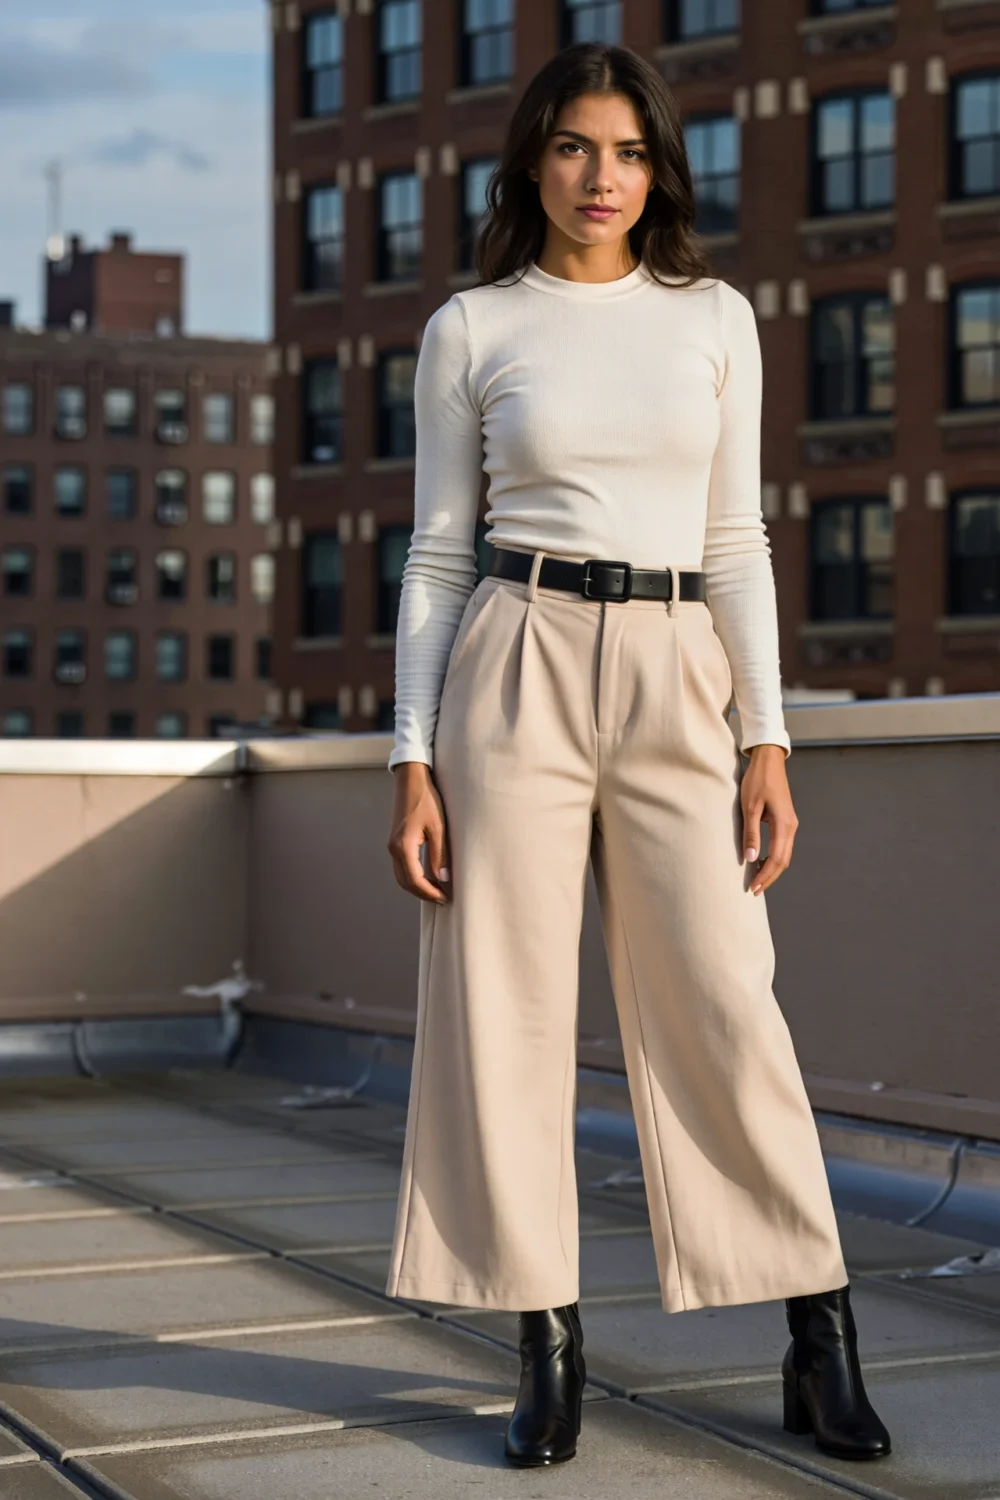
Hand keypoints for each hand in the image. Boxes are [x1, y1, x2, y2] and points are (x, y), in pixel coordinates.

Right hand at [387, 761, 451, 903]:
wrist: (411, 780)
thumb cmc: (427, 800)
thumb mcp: (438, 827)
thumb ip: (440, 854)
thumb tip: (444, 879)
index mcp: (403, 846)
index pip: (415, 880)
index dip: (430, 892)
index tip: (446, 898)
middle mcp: (393, 848)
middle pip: (406, 883)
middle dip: (424, 894)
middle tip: (443, 899)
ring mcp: (392, 845)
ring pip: (402, 877)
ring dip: (418, 887)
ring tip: (438, 890)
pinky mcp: (395, 842)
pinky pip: (402, 867)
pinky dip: (414, 877)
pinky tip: (428, 877)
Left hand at [741, 744, 797, 896]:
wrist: (769, 760)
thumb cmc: (758, 780)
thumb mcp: (750, 807)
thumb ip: (751, 834)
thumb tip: (750, 859)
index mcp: (784, 825)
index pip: (776, 859)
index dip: (765, 876)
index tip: (753, 888)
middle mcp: (791, 826)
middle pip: (783, 861)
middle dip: (770, 877)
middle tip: (754, 890)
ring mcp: (791, 823)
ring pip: (784, 854)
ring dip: (772, 869)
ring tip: (757, 879)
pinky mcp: (786, 820)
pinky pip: (783, 845)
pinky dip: (774, 858)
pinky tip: (761, 861)